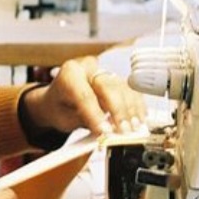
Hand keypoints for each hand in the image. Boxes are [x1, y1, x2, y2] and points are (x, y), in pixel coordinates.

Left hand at [21, 56, 146, 137]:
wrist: (58, 101)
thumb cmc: (59, 109)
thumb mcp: (64, 118)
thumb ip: (85, 122)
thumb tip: (105, 130)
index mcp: (70, 74)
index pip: (85, 94)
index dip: (96, 114)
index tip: (105, 131)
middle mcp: (88, 67)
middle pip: (108, 87)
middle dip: (118, 110)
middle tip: (123, 130)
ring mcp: (103, 70)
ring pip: (122, 87)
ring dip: (131, 109)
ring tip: (134, 127)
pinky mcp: (115, 77)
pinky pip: (129, 89)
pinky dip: (136, 104)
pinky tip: (140, 117)